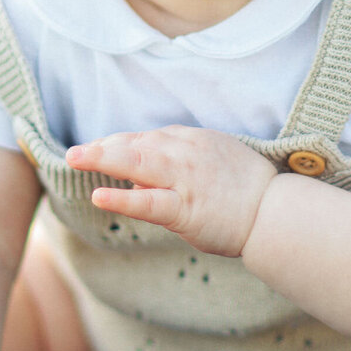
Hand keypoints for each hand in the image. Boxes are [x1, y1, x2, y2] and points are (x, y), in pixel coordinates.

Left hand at [66, 125, 275, 256]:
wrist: (276, 212)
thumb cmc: (250, 190)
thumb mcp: (218, 158)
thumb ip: (185, 159)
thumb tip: (150, 173)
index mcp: (194, 140)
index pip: (148, 138)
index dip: (119, 143)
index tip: (100, 149)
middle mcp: (186, 153)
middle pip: (136, 143)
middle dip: (103, 146)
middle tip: (76, 152)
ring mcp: (184, 180)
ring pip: (136, 163)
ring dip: (102, 158)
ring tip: (74, 158)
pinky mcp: (185, 209)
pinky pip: (148, 202)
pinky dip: (122, 199)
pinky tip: (99, 196)